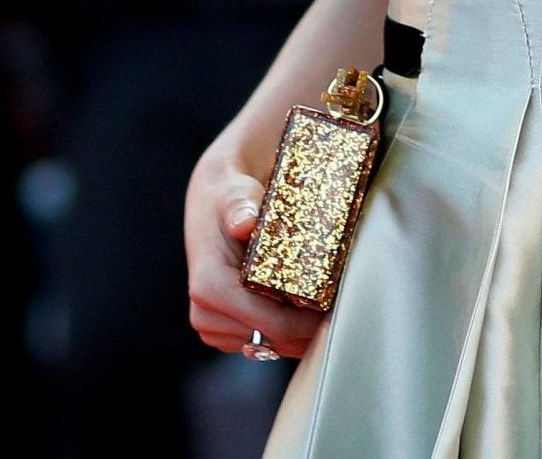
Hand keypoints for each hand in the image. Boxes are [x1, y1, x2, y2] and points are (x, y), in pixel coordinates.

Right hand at [185, 148, 324, 360]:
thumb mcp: (235, 193)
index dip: (306, 322)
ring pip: (271, 347)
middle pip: (273, 340)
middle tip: (337, 306)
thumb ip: (240, 205)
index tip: (334, 305)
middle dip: (306, 328)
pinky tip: (301, 311)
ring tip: (321, 306)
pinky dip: (286, 333)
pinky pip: (264, 344)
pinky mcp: (223, 333)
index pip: (270, 324)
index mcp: (208, 288)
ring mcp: (212, 327)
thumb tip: (244, 223)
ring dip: (298, 333)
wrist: (213, 205)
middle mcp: (204, 314)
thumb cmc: (229, 197)